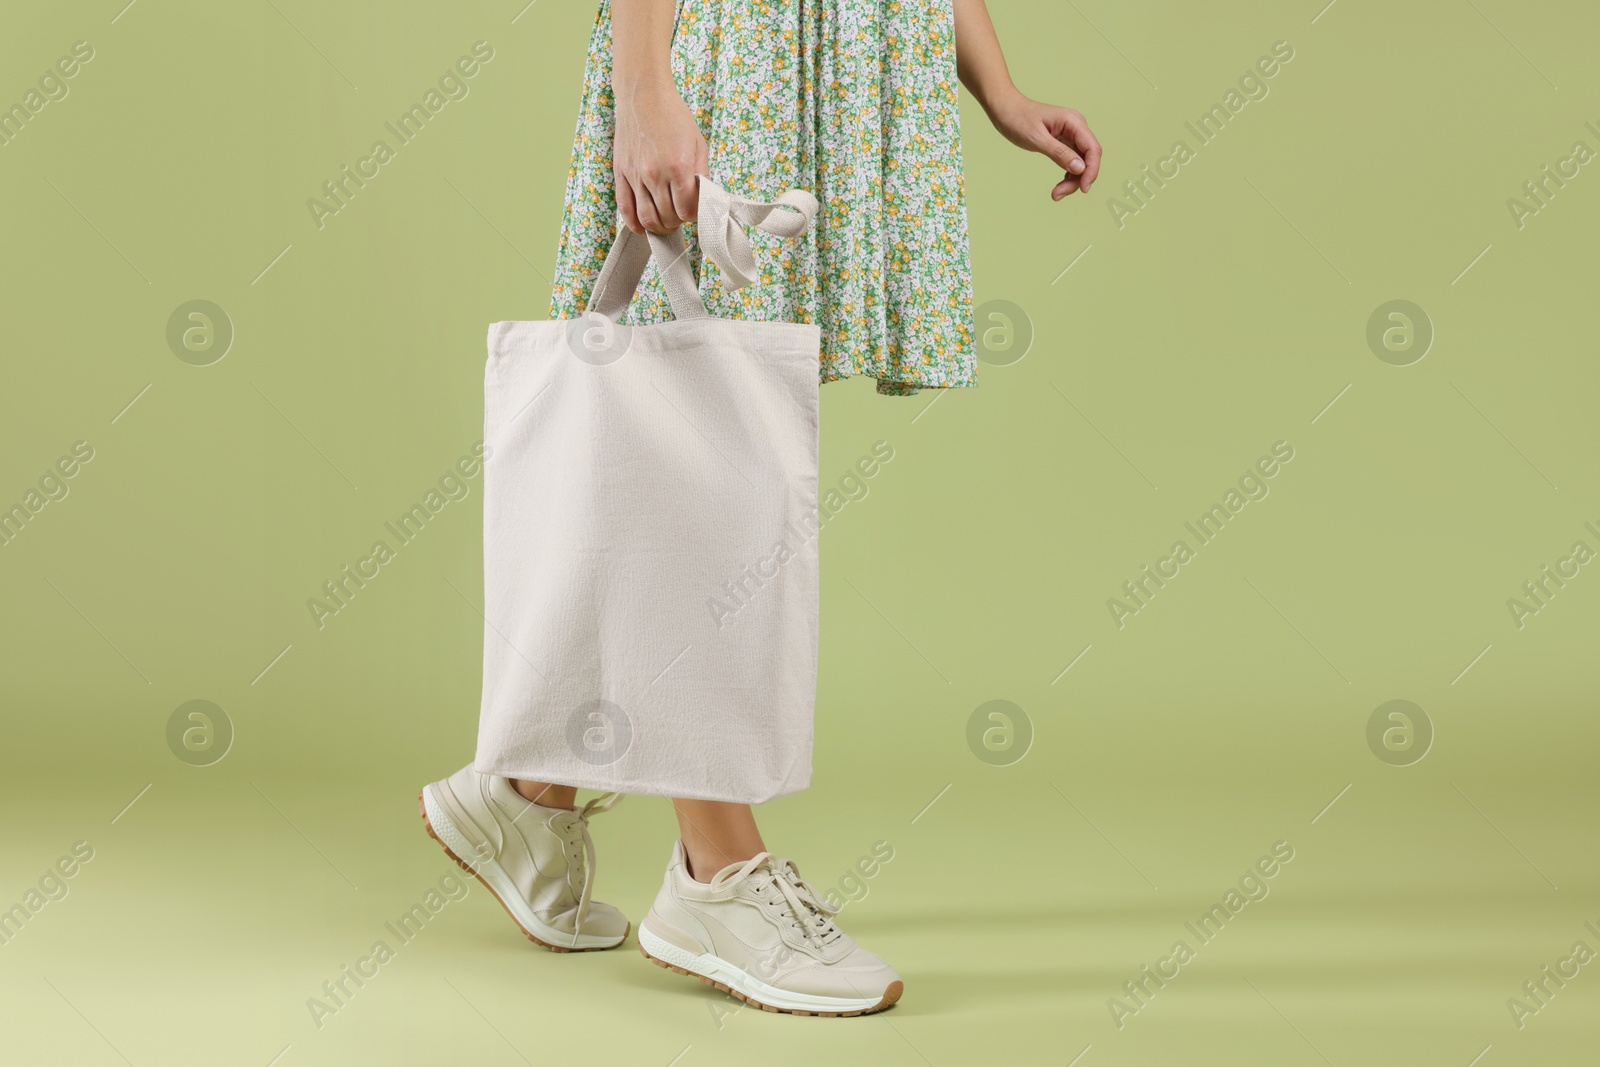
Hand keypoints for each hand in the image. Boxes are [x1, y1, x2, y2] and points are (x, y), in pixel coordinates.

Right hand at [613, 81, 709, 234]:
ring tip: (666, 222)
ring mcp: (636, 176)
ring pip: (647, 219)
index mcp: (679, 167)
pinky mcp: (621, 174)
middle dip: (677, 221)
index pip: (687, 211)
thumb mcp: (698, 143)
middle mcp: (656, 174)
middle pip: (668, 218)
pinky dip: (635, 224)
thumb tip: (701, 200)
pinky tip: (642, 227)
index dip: (693, 214)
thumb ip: (701, 174)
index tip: (694, 208)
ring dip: (659, 227)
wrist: (644, 95)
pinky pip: (625, 208)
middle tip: (681, 214)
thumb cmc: (673, 116)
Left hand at [988, 92, 1101, 199]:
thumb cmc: (1018, 119)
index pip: (1092, 149)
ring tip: (1056, 194)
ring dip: (1073, 180)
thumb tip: (1080, 168)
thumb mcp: (1036, 139)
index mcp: (1073, 122)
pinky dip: (1068, 174)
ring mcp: (1071, 134)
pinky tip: (1059, 185)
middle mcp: (1076, 127)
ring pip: (1081, 162)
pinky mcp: (1064, 141)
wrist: (1005, 109)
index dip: (1091, 170)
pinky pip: (1073, 161)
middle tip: (1058, 194)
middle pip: (1088, 158)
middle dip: (1079, 178)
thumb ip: (1059, 153)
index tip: (1082, 189)